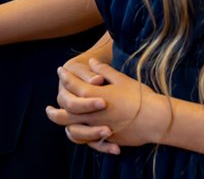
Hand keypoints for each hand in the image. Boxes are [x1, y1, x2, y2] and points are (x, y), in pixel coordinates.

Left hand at [45, 59, 168, 153]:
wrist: (156, 119)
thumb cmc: (140, 96)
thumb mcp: (121, 79)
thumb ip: (104, 71)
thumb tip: (92, 62)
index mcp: (96, 94)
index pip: (73, 85)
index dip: (65, 76)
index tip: (60, 70)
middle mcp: (93, 112)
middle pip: (66, 110)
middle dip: (55, 109)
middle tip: (47, 108)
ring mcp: (99, 127)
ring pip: (72, 129)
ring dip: (63, 126)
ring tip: (59, 126)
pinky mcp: (107, 139)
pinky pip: (88, 141)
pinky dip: (81, 138)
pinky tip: (76, 134)